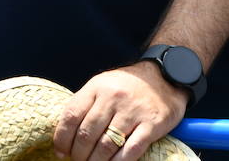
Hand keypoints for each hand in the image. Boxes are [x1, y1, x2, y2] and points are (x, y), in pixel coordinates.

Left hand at [53, 61, 187, 160]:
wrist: (166, 75)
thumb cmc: (129, 85)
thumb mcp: (103, 85)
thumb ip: (85, 105)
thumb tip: (64, 139)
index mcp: (98, 86)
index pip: (71, 116)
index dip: (62, 139)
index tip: (62, 152)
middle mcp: (114, 97)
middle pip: (86, 134)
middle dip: (78, 155)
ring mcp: (134, 110)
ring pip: (105, 146)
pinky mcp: (152, 124)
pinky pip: (130, 151)